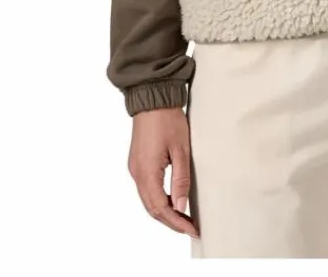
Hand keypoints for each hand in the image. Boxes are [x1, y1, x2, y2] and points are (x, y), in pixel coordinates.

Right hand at [128, 106, 199, 237]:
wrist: (152, 98)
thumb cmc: (168, 120)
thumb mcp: (181, 150)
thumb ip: (181, 179)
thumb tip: (181, 206)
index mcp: (146, 173)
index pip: (161, 208)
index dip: (176, 222)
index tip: (192, 229)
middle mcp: (137, 174)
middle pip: (152, 209)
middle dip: (171, 221)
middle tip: (190, 228)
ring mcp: (135, 169)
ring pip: (148, 201)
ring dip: (164, 212)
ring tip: (183, 218)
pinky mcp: (137, 163)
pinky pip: (146, 190)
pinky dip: (159, 200)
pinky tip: (172, 201)